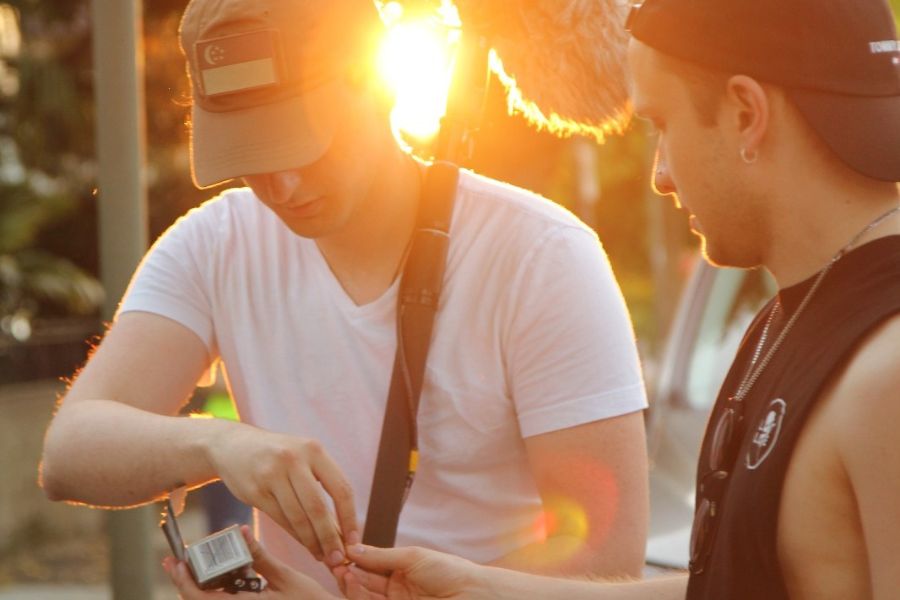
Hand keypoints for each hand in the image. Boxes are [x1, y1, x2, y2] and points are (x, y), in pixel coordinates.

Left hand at [164, 525, 339, 598]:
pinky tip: (226, 581)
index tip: (174, 562)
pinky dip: (220, 595)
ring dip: (202, 590)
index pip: (200, 598)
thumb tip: (241, 532)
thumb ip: (260, 558)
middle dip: (187, 584)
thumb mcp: (287, 578)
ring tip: (199, 569)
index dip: (183, 580)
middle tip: (179, 563)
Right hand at [206, 423, 358, 565]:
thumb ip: (322, 484)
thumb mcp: (303, 456)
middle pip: (318, 507)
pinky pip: (280, 519)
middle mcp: (294, 460)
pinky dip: (295, 536)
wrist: (232, 445)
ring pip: (298, 517)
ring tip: (322, 556)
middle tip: (338, 559)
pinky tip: (305, 545)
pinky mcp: (255, 490)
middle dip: (330, 538)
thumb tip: (343, 526)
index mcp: (314, 450)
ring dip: (312, 542)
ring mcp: (272, 475)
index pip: (341, 488)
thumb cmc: (278, 456)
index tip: (354, 542)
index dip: (349, 519)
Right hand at [333, 544, 485, 599]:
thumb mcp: (412, 557)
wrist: (471, 595)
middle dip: (349, 574)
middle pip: (364, 583)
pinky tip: (354, 585)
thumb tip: (354, 549)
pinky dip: (360, 597)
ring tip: (344, 573)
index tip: (340, 551)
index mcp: (400, 570)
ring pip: (365, 597)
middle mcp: (395, 589)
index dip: (354, 560)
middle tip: (336, 564)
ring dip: (352, 586)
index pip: (370, 566)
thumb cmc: (449, 571)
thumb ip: (381, 557)